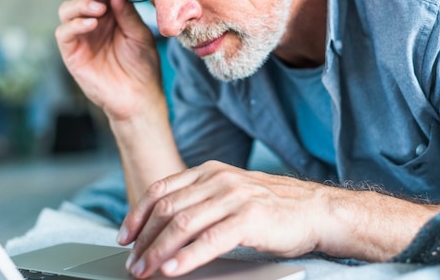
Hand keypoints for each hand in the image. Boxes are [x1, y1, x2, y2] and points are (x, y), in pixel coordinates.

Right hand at [55, 0, 161, 120]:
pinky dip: (75, 24)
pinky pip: (64, 33)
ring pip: (68, 10)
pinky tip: (92, 23)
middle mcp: (93, 23)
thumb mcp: (140, 36)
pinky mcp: (72, 54)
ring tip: (99, 7)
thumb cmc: (143, 67)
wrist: (139, 98)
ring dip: (82, 3)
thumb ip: (127, 14)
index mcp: (111, 16)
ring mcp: (81, 38)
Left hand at [116, 161, 323, 277]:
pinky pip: (210, 240)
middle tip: (132, 263)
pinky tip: (173, 269)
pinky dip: (187, 257)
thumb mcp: (230, 192)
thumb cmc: (271, 206)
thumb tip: (164, 226)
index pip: (161, 189)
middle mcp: (218, 179)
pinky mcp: (250, 218)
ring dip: (158, 251)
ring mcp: (234, 196)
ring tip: (145, 270)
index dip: (137, 214)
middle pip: (167, 208)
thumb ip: (200, 200)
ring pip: (183, 224)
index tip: (124, 237)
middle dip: (144, 238)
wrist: (315, 209)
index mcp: (209, 171)